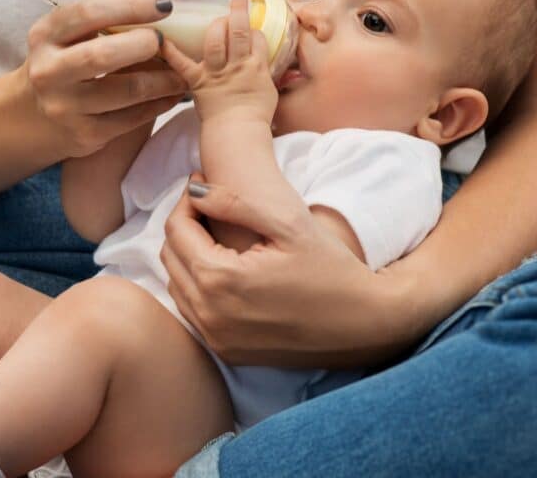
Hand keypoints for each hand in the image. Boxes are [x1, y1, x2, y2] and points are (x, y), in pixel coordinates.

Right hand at [23, 0, 187, 157]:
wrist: (31, 118)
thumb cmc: (61, 64)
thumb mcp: (64, 37)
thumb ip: (98, 20)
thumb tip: (158, 1)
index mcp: (45, 36)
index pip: (88, 14)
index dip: (130, 6)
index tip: (164, 4)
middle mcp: (49, 72)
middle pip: (102, 56)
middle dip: (143, 45)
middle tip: (166, 42)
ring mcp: (66, 107)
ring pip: (125, 92)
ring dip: (162, 80)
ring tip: (183, 72)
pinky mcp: (85, 135)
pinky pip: (132, 119)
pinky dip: (159, 104)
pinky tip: (172, 95)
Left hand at [159, 0, 276, 124]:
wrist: (237, 135)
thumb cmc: (255, 117)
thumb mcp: (270, 92)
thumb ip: (268, 74)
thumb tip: (273, 64)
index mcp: (257, 67)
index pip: (258, 38)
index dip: (254, 29)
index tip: (251, 27)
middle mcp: (237, 66)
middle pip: (238, 32)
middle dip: (238, 12)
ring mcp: (216, 73)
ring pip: (215, 41)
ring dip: (215, 24)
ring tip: (216, 15)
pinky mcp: (197, 82)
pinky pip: (182, 64)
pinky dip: (170, 52)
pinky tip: (161, 38)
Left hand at [161, 173, 420, 368]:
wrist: (365, 325)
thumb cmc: (332, 269)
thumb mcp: (288, 224)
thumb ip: (235, 203)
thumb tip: (195, 188)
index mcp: (220, 278)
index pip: (177, 229)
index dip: (187, 202)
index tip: (203, 185)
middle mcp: (210, 313)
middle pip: (170, 257)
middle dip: (184, 226)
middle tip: (207, 207)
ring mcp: (216, 337)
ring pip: (177, 285)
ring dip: (187, 257)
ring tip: (214, 236)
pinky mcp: (227, 352)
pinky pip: (193, 312)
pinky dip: (197, 287)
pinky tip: (224, 270)